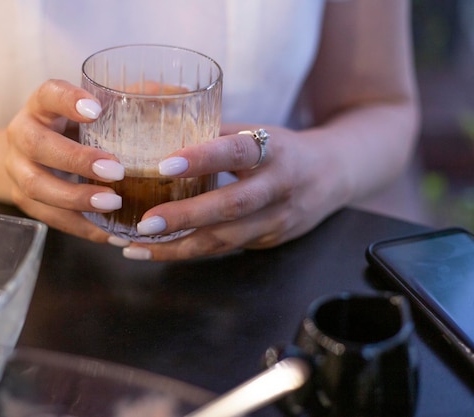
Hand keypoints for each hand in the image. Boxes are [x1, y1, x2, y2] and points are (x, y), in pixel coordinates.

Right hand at [5, 79, 124, 242]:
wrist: (33, 156)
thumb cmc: (76, 129)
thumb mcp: (96, 111)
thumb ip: (130, 101)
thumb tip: (176, 92)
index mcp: (41, 106)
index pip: (48, 94)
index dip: (67, 100)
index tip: (96, 110)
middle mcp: (22, 134)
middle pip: (37, 145)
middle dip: (76, 160)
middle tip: (116, 171)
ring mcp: (17, 170)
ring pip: (36, 186)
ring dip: (77, 198)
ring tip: (113, 204)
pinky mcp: (24, 200)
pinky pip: (49, 217)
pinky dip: (82, 227)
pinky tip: (111, 234)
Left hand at [120, 123, 349, 260]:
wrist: (335, 175)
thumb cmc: (284, 149)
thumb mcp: (258, 132)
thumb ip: (215, 133)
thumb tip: (160, 124)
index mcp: (275, 150)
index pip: (238, 152)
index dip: (203, 158)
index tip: (164, 165)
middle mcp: (279, 187)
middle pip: (232, 206)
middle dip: (184, 217)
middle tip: (144, 222)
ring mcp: (277, 220)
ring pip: (226, 239)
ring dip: (179, 246)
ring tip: (138, 247)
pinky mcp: (270, 241)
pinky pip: (226, 249)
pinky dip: (191, 251)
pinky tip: (160, 251)